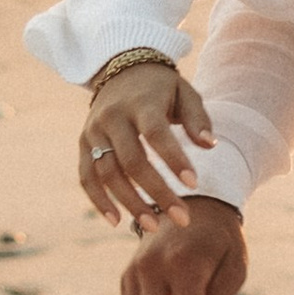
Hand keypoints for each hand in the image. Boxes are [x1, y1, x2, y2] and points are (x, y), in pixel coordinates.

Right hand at [80, 60, 215, 226]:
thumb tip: (210, 145)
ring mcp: (94, 131)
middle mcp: (112, 117)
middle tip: (181, 219)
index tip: (194, 184)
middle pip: (131, 161)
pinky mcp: (83, 144)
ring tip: (154, 226)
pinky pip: (86, 177)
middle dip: (157, 192)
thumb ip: (198, 119)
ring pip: (107, 173)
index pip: (156, 134)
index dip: (174, 159)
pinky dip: (99, 200)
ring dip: (130, 203)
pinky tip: (116, 221)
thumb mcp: (185, 92)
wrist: (121, 68)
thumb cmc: (162, 88)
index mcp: (141, 103)